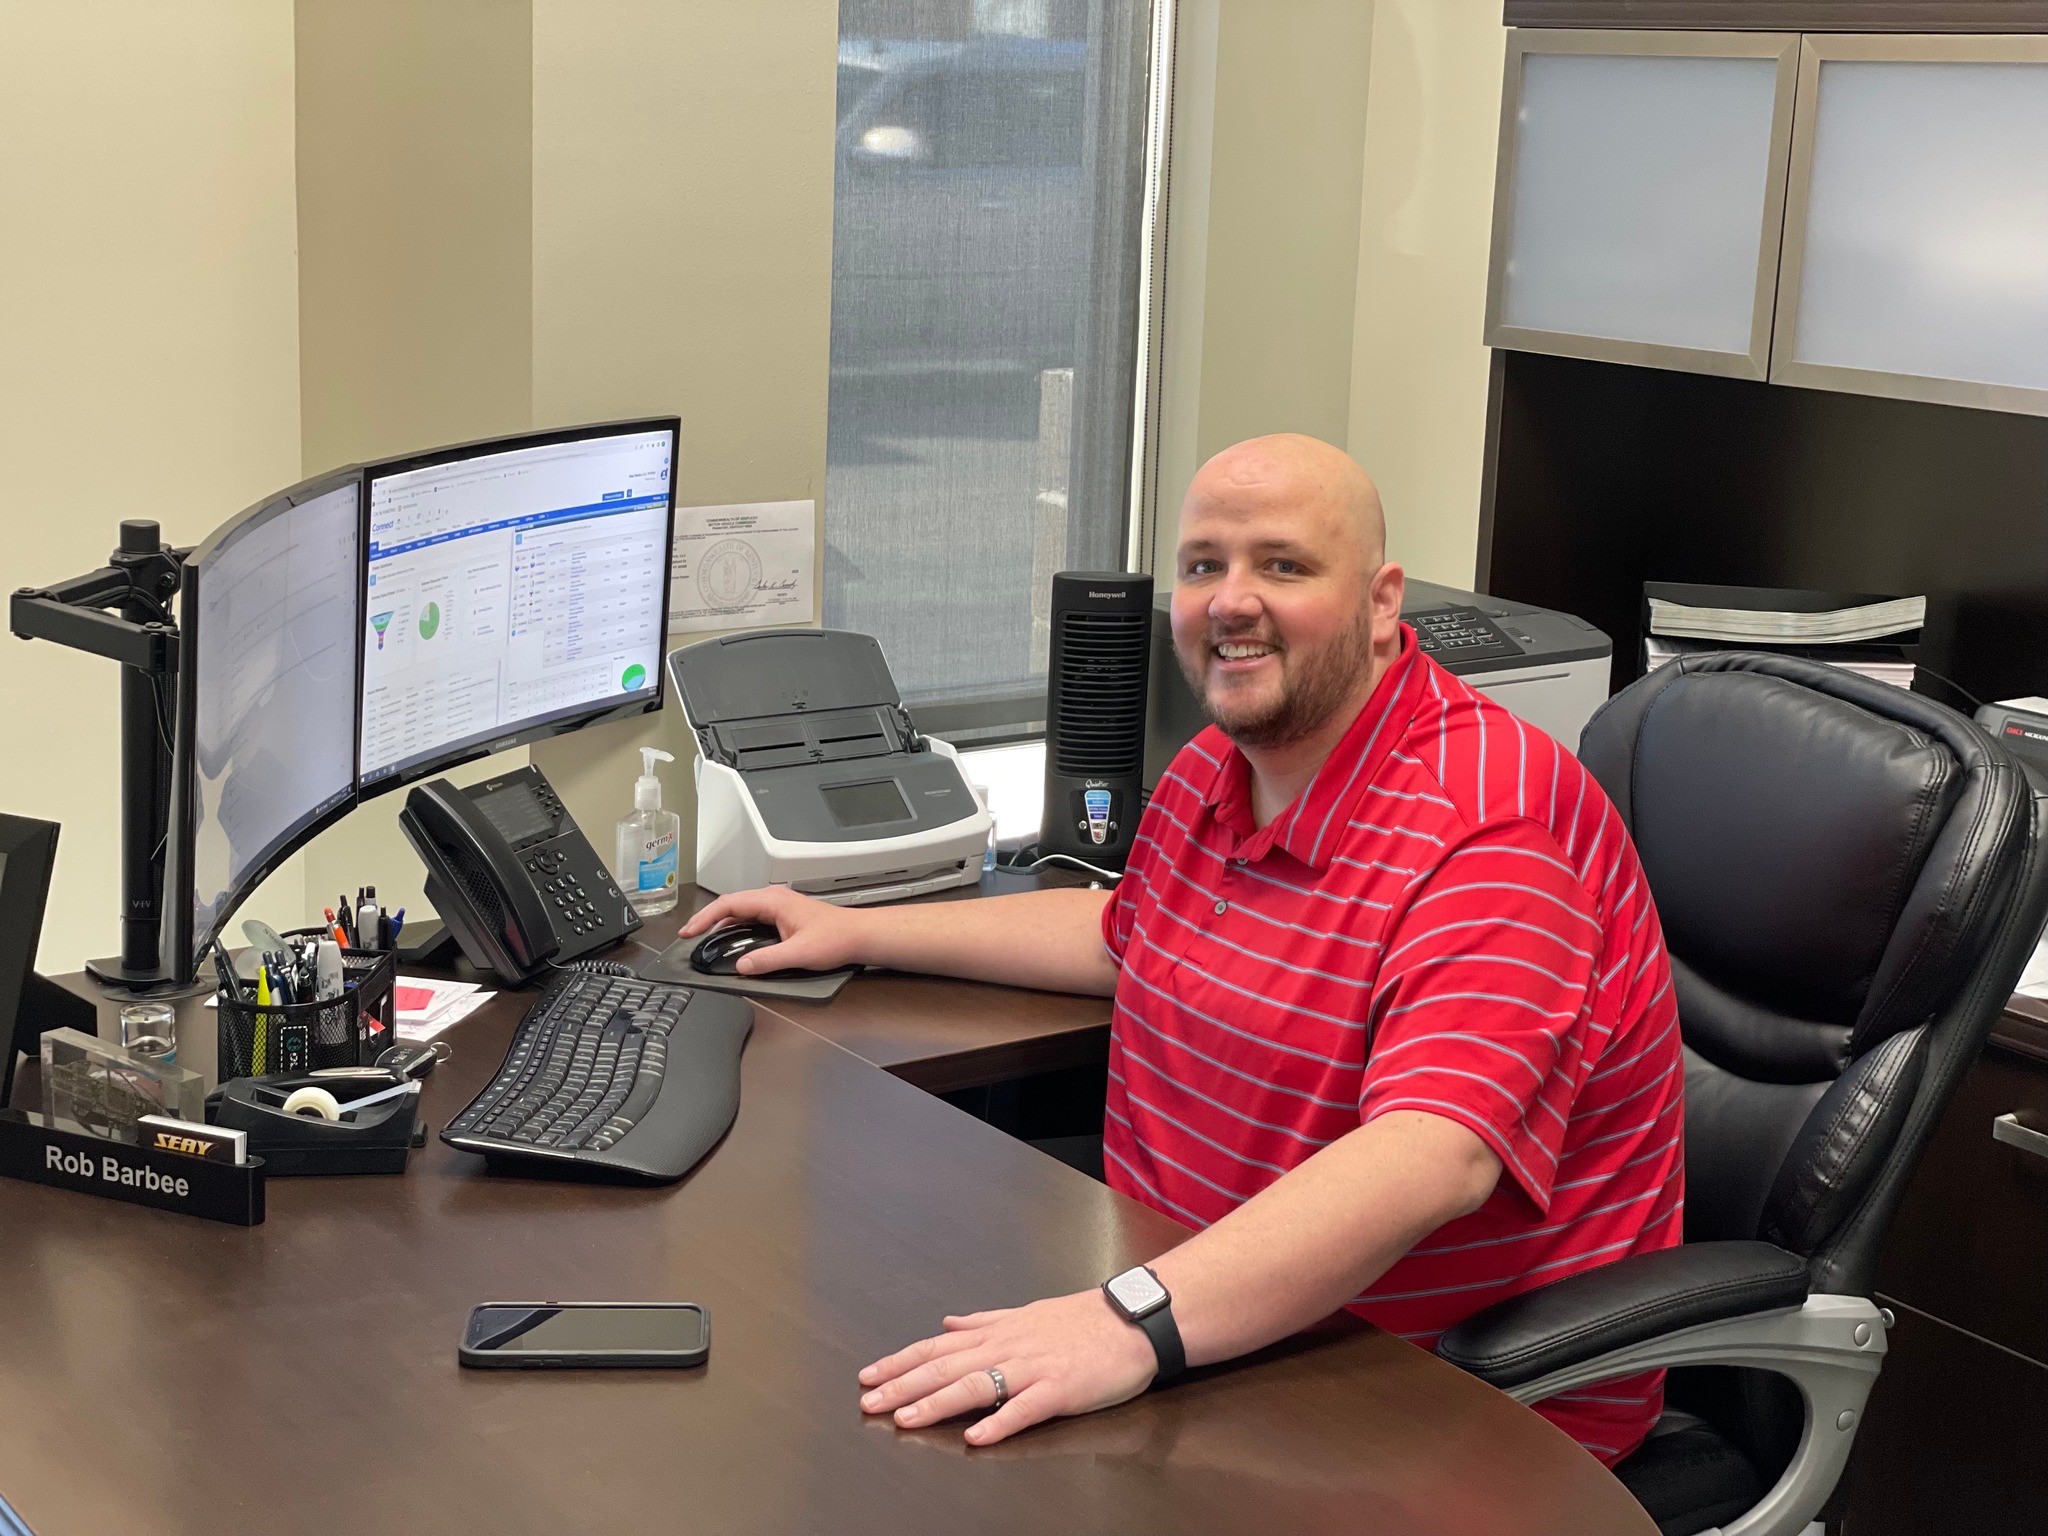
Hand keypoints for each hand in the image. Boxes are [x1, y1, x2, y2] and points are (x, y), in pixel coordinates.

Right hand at [675, 885, 867, 973]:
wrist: (859, 936)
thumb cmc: (836, 938)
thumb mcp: (799, 954)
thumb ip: (767, 960)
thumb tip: (740, 967)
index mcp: (773, 901)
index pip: (729, 904)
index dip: (705, 918)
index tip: (689, 932)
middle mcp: (773, 899)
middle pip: (731, 905)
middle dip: (708, 920)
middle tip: (690, 936)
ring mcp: (779, 906)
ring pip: (741, 911)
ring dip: (721, 923)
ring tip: (704, 939)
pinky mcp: (783, 916)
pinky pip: (752, 917)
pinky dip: (736, 927)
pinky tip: (731, 940)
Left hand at [858, 1288, 1156, 1445]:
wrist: (1134, 1320)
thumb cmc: (1082, 1320)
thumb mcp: (1027, 1314)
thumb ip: (986, 1321)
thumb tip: (949, 1320)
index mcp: (998, 1332)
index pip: (938, 1346)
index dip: (901, 1361)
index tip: (868, 1376)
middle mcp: (1008, 1347)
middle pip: (947, 1366)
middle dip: (904, 1385)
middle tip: (870, 1402)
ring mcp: (1033, 1367)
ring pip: (977, 1384)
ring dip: (938, 1402)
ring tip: (907, 1419)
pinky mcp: (1061, 1389)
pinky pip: (1025, 1408)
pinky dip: (999, 1423)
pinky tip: (975, 1438)